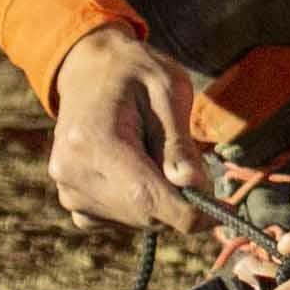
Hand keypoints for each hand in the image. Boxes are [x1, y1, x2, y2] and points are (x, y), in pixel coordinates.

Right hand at [44, 25, 217, 235]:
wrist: (88, 68)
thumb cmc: (135, 73)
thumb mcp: (169, 91)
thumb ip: (180, 142)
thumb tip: (195, 187)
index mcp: (96, 141)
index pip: (147, 198)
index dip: (191, 214)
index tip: (222, 210)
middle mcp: (73, 172)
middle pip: (144, 215)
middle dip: (179, 201)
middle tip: (192, 164)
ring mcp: (67, 188)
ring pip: (134, 221)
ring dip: (159, 201)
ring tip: (155, 154)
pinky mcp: (70, 197)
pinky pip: (116, 220)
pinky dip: (138, 204)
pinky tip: (139, 169)